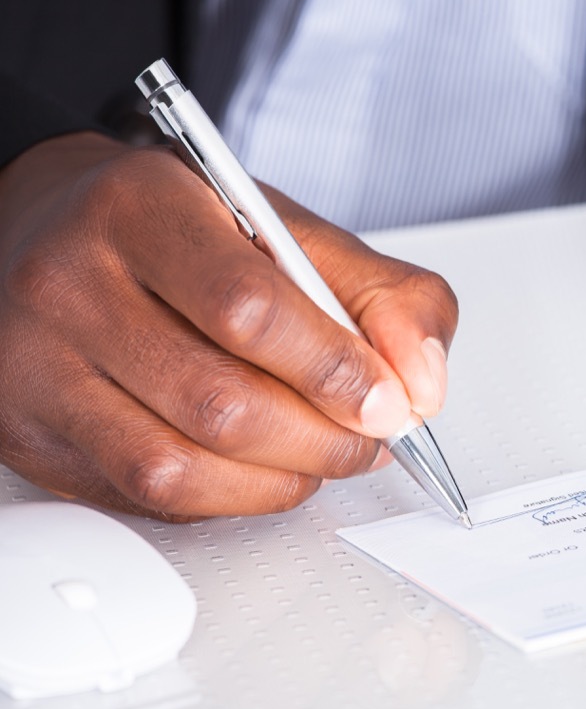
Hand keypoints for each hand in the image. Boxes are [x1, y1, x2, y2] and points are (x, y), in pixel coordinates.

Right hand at [0, 132, 457, 519]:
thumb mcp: (294, 232)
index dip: (335, 370)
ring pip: (178, 468)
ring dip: (282, 480)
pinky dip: (232, 499)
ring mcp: (39, 367)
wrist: (57, 231)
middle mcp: (71, 284)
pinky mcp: (33, 435)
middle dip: (324, 439)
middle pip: (219, 403)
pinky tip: (265, 469)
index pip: (249, 309)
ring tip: (325, 454)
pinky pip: (149, 500)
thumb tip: (423, 384)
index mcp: (143, 209)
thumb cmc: (184, 233)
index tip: (389, 401)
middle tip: (370, 436)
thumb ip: (386, 297)